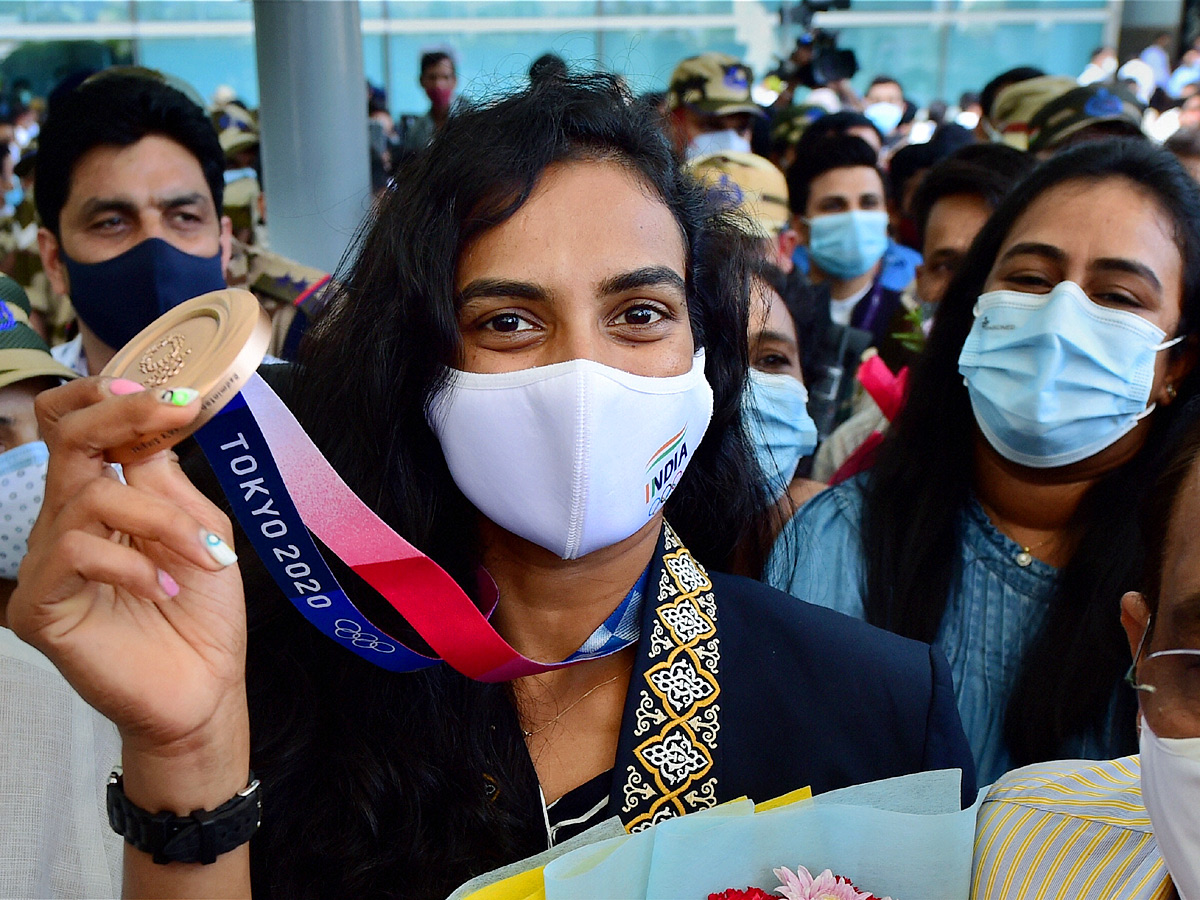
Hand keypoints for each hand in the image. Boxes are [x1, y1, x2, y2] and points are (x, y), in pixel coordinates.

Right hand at [7, 378, 246, 761]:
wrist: (204, 689)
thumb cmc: (204, 612)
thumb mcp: (202, 529)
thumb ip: (167, 480)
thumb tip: (151, 416)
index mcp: (104, 499)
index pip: (76, 428)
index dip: (111, 398)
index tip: (169, 394)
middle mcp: (67, 523)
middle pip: (66, 439)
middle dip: (121, 415)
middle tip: (173, 410)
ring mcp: (49, 564)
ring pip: (89, 499)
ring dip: (162, 521)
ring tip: (205, 557)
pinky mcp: (39, 607)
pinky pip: (75, 554)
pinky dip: (132, 565)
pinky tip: (163, 590)